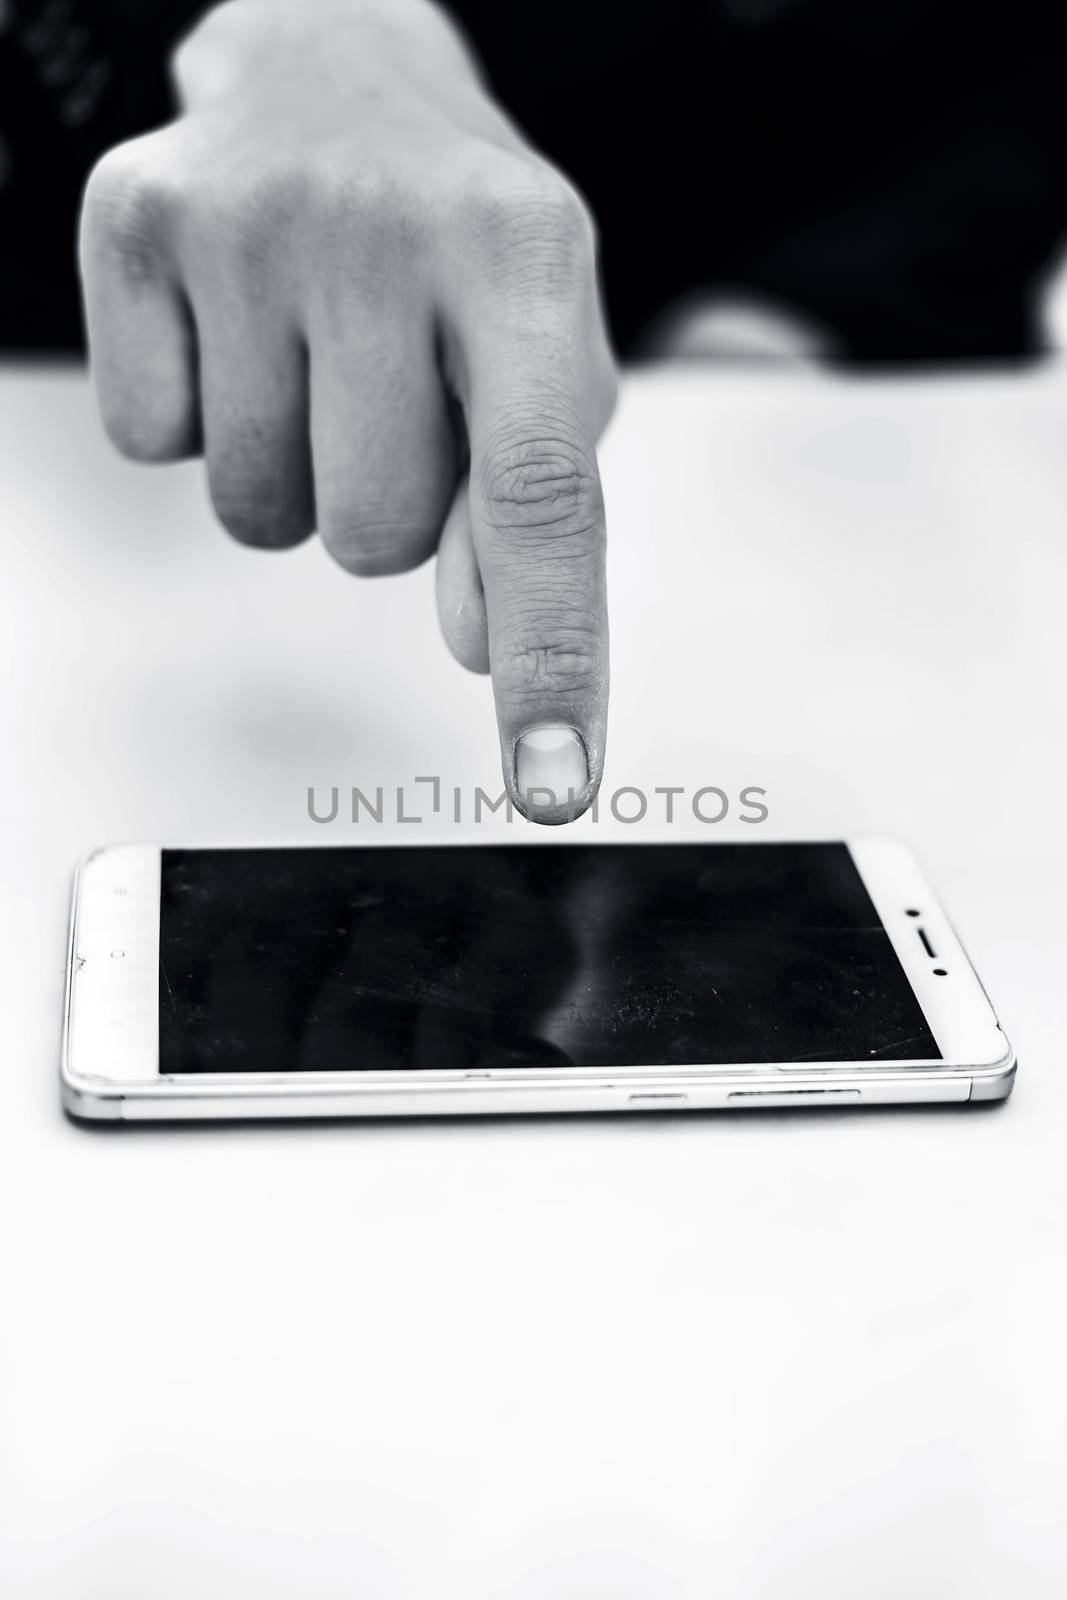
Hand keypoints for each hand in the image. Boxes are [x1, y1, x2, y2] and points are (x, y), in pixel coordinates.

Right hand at [79, 0, 616, 821]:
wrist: (337, 64)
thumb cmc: (458, 236)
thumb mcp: (540, 358)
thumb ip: (527, 508)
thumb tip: (478, 648)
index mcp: (521, 256)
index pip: (538, 502)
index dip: (549, 660)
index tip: (552, 782)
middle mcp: (382, 229)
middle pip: (371, 540)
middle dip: (392, 511)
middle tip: (396, 398)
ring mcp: (246, 224)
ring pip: (260, 516)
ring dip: (299, 476)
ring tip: (324, 361)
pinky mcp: (135, 227)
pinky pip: (156, 448)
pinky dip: (201, 424)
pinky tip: (243, 337)